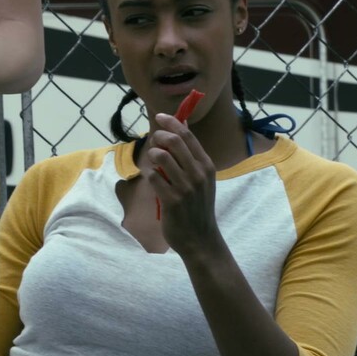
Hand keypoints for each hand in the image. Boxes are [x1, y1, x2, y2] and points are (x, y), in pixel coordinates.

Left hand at [145, 114, 220, 253]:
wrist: (200, 239)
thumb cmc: (198, 206)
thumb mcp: (202, 179)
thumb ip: (191, 156)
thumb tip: (182, 127)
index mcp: (206, 165)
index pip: (188, 135)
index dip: (172, 122)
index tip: (160, 116)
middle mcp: (198, 174)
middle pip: (174, 141)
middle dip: (158, 136)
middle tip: (153, 140)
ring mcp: (185, 187)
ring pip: (161, 156)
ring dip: (152, 154)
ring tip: (153, 161)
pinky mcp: (172, 200)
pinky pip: (153, 177)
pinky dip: (149, 174)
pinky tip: (153, 180)